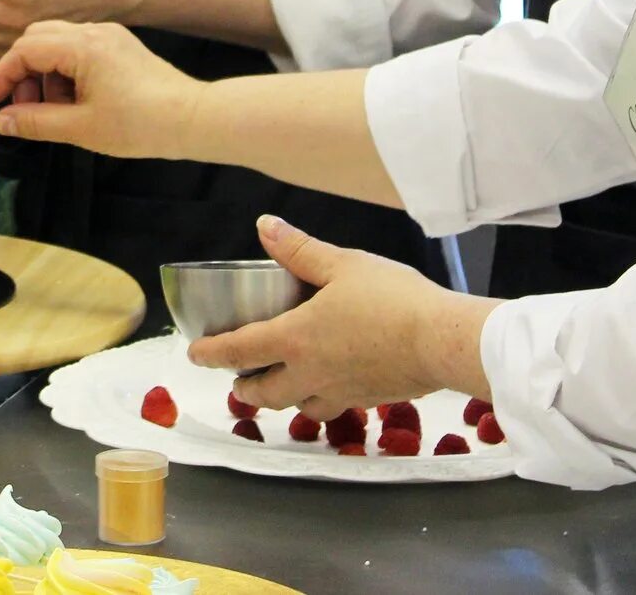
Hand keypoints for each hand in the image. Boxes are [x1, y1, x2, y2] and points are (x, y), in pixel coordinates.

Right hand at [0, 20, 203, 158]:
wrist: (193, 118)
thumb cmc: (140, 124)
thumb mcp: (80, 129)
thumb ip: (34, 123)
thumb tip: (1, 122)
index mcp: (82, 45)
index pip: (24, 50)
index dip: (2, 76)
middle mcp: (93, 30)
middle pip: (36, 38)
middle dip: (21, 71)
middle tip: (21, 107)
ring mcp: (108, 35)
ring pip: (56, 42)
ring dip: (43, 73)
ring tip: (51, 111)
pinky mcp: (119, 45)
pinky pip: (77, 49)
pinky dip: (64, 71)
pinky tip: (72, 102)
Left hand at [187, 215, 492, 419]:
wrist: (441, 341)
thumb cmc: (393, 299)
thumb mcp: (343, 264)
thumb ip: (300, 250)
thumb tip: (265, 227)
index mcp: (295, 338)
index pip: (239, 351)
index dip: (211, 353)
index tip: (194, 354)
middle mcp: (309, 372)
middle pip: (262, 392)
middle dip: (243, 388)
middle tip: (236, 380)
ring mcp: (338, 391)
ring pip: (295, 406)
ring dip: (279, 399)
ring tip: (278, 387)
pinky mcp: (365, 399)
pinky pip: (330, 408)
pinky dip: (317, 401)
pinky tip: (326, 388)